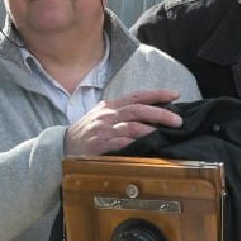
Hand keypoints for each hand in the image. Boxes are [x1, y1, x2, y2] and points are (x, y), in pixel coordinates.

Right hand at [63, 90, 185, 155]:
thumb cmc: (89, 131)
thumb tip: (153, 114)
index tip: (175, 95)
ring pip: (131, 126)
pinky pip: (121, 143)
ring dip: (151, 130)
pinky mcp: (99, 146)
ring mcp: (103, 130)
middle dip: (160, 114)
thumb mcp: (104, 117)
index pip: (137, 96)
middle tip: (178, 121)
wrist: (63, 146)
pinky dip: (135, 144)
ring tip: (165, 134)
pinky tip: (147, 146)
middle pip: (137, 110)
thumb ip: (124, 113)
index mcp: (111, 106)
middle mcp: (108, 115)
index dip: (157, 95)